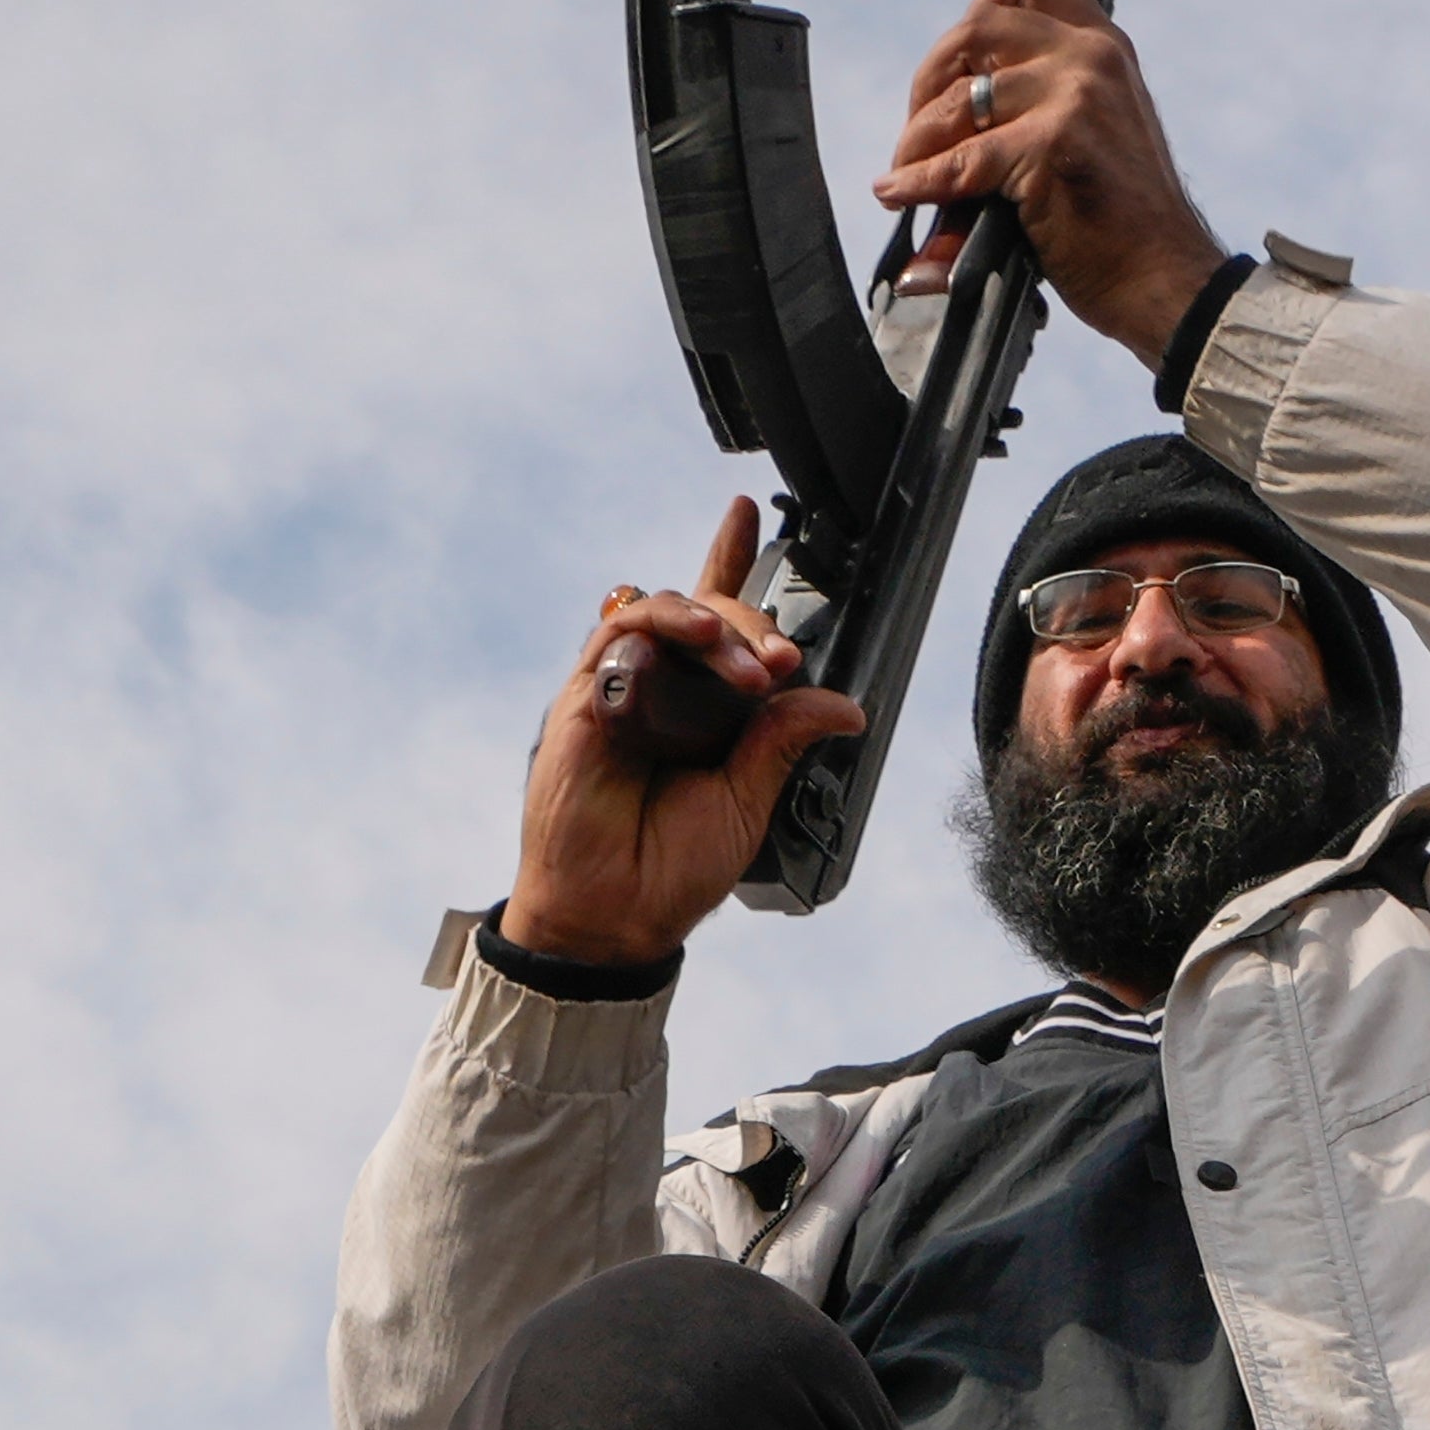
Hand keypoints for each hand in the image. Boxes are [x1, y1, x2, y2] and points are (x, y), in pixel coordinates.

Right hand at [502, 500, 865, 969]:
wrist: (617, 914)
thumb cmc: (670, 869)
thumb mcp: (748, 799)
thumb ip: (783, 741)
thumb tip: (844, 704)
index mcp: (698, 708)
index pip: (714, 622)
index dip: (728, 562)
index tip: (748, 515)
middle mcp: (659, 689)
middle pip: (702, 613)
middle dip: (750, 624)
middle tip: (779, 665)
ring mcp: (620, 689)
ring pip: (664, 614)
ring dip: (715, 626)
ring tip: (749, 665)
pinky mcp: (585, 698)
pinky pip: (621, 635)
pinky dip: (663, 626)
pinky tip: (697, 638)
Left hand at [876, 0, 1228, 370]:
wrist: (1168, 285)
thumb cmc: (1127, 230)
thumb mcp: (1099, 136)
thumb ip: (1046, 103)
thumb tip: (951, 111)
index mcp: (1104, 47)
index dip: (976, 12)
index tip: (954, 69)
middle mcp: (1091, 57)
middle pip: (977, 27)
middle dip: (930, 79)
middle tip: (919, 131)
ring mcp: (1075, 95)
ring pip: (961, 98)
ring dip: (919, 138)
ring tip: (908, 172)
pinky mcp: (1053, 145)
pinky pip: (960, 160)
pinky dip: (920, 181)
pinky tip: (904, 194)